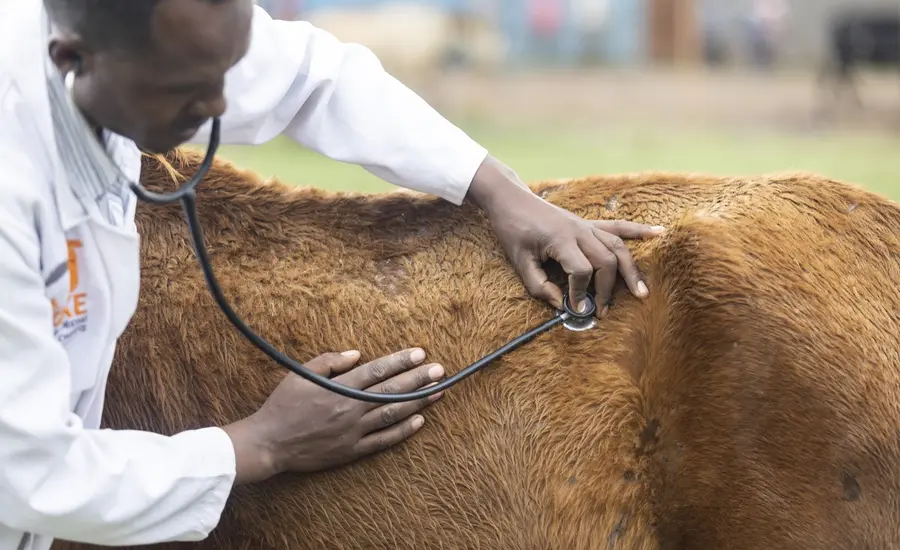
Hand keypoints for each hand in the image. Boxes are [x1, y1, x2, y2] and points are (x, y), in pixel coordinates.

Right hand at [223, 348, 443, 484]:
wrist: (269, 443)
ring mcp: (353, 431)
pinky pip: (383, 441)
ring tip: (439, 391)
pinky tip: (420, 421)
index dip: (401, 361)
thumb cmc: (283, 404)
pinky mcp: (352, 450)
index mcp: (339, 388)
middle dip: (419, 379)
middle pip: (392, 391)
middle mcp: (351, 409)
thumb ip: (329, 362)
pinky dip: (403, 431)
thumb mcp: (300, 374)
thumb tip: (357, 354)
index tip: (421, 353)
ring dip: (418, 402)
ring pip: (393, 414)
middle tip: (441, 370)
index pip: (378, 370)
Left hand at [466, 156, 664, 313]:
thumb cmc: (513, 231)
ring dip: (631, 271)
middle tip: (602, 311)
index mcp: (560, 239)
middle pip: (606, 261)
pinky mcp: (589, 224)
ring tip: (642, 292)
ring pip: (618, 247)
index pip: (581, 270)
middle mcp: (579, 231)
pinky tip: (658, 233)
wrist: (511, 200)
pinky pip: (618, 227)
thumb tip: (561, 305)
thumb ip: (538, 286)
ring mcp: (586, 226)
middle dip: (608, 289)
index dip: (581, 293)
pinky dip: (639, 231)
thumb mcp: (519, 262)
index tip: (576, 308)